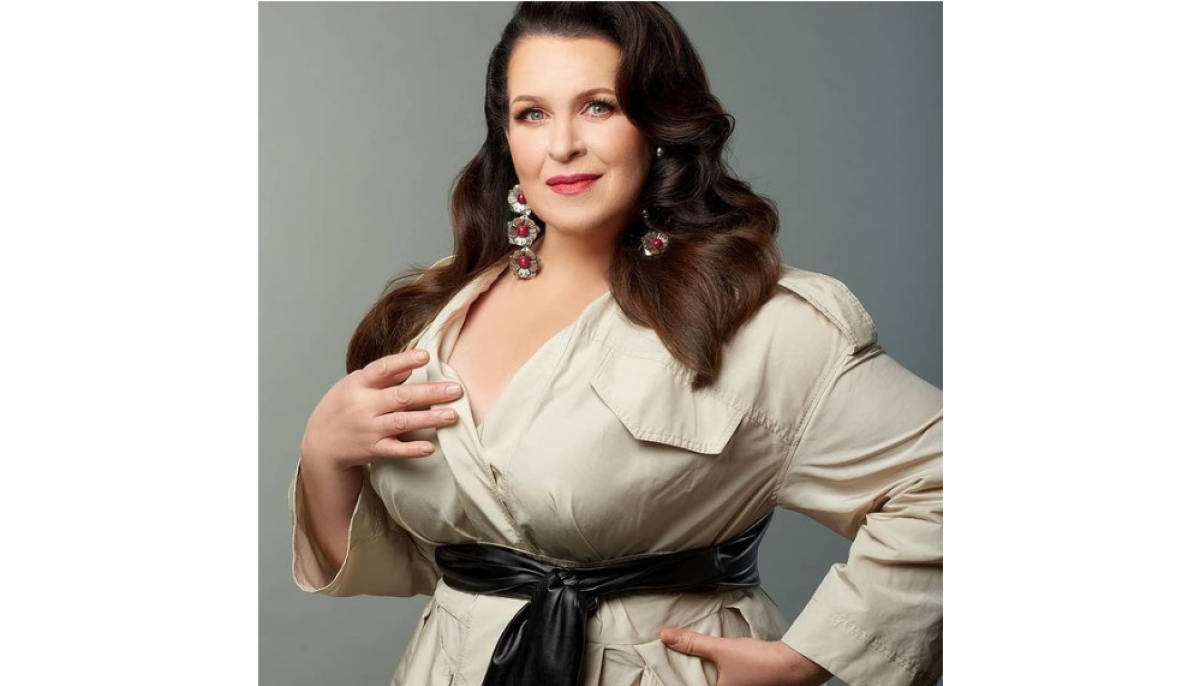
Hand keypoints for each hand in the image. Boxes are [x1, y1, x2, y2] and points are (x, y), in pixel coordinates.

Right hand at [300, 348, 463, 470]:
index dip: (404, 361)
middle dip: (431, 393)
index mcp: (359, 385)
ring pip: (402, 422)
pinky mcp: (373, 450)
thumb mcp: (353, 385)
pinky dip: (412, 449)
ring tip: (452, 415)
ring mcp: (369, 429)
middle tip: (456, 390)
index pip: (383, 369)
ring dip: (429, 419)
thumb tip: (410, 365)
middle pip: (401, 396)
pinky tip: (430, 447)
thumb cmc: (342, 408)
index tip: (426, 356)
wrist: (320, 444)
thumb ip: (382, 376)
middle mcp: (364, 406)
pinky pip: (395, 450)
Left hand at [658, 626, 833, 685]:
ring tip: (701, 665)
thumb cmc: (762, 664)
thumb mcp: (722, 650)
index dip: (685, 680)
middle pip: (707, 684)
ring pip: (719, 683)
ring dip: (711, 676)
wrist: (795, 664)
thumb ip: (694, 644)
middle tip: (686, 667)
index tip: (673, 675)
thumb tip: (666, 636)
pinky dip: (724, 676)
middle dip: (698, 676)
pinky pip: (731, 682)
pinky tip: (722, 666)